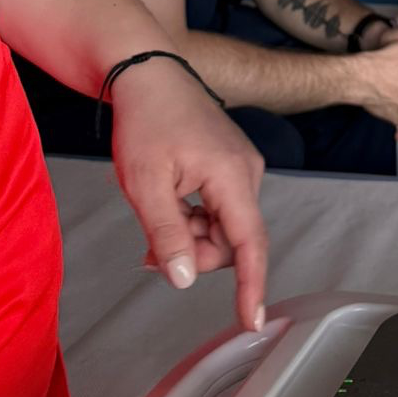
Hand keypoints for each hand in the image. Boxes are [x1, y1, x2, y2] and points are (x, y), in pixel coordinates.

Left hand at [108, 56, 267, 332]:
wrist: (146, 72)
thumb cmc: (145, 121)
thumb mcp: (145, 184)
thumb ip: (168, 235)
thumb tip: (186, 280)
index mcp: (232, 176)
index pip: (250, 243)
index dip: (251, 286)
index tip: (252, 323)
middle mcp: (248, 171)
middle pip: (232, 239)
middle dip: (195, 253)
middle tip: (150, 250)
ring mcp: (241, 165)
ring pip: (223, 226)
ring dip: (190, 235)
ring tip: (153, 217)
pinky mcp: (231, 162)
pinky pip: (220, 207)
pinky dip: (194, 219)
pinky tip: (168, 207)